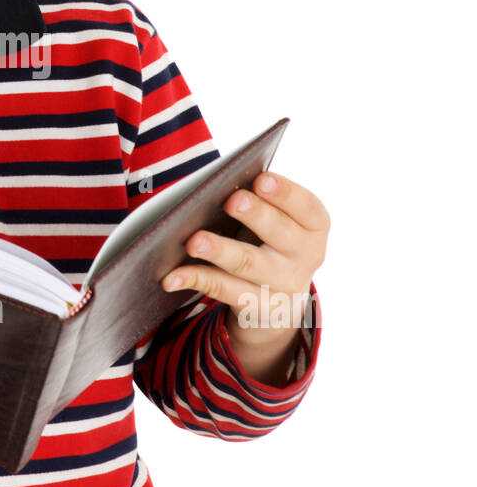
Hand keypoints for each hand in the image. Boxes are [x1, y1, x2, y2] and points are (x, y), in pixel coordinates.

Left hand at [161, 170, 329, 352]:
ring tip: (194, 241)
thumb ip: (260, 203)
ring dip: (220, 250)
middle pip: (278, 233)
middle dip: (255, 215)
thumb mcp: (277, 221)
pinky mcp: (258, 307)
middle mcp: (306, 256)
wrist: (280, 300)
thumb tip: (216, 186)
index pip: (306, 207)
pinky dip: (194, 279)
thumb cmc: (269, 240)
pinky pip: (222, 290)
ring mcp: (284, 285)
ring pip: (247, 264)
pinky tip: (172, 276)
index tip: (261, 179)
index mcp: (314, 225)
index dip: (285, 193)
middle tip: (231, 200)